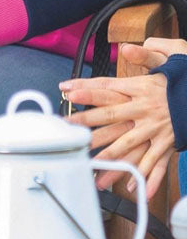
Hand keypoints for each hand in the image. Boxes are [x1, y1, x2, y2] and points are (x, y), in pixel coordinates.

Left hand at [59, 49, 176, 199]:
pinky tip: (135, 189)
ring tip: (91, 165)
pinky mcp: (169, 142)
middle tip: (66, 128)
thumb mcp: (172, 58)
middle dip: (86, 123)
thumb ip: (148, 55)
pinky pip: (156, 162)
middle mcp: (146, 109)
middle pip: (110, 116)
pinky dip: (147, 177)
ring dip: (109, 156)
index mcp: (142, 88)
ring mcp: (157, 128)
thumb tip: (127, 49)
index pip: (108, 86)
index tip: (65, 89)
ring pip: (128, 144)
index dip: (87, 88)